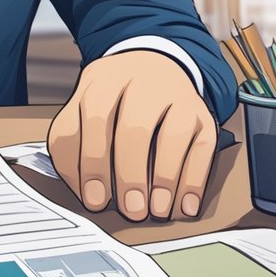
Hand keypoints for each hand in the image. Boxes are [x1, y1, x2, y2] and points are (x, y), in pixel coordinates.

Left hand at [48, 50, 216, 220]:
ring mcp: (175, 95)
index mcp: (102, 82)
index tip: (94, 200)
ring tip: (157, 210)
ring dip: (165, 178)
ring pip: (173, 136)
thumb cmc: (110, 102)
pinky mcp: (201, 112)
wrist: (150, 65)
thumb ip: (73, 146)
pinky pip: (203, 148)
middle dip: (129, 176)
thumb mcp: (81, 111)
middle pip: (134, 130)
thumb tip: (84, 193)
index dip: (91, 164)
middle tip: (130, 210)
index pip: (93, 122)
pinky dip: (194, 181)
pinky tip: (185, 206)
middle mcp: (141, 83)